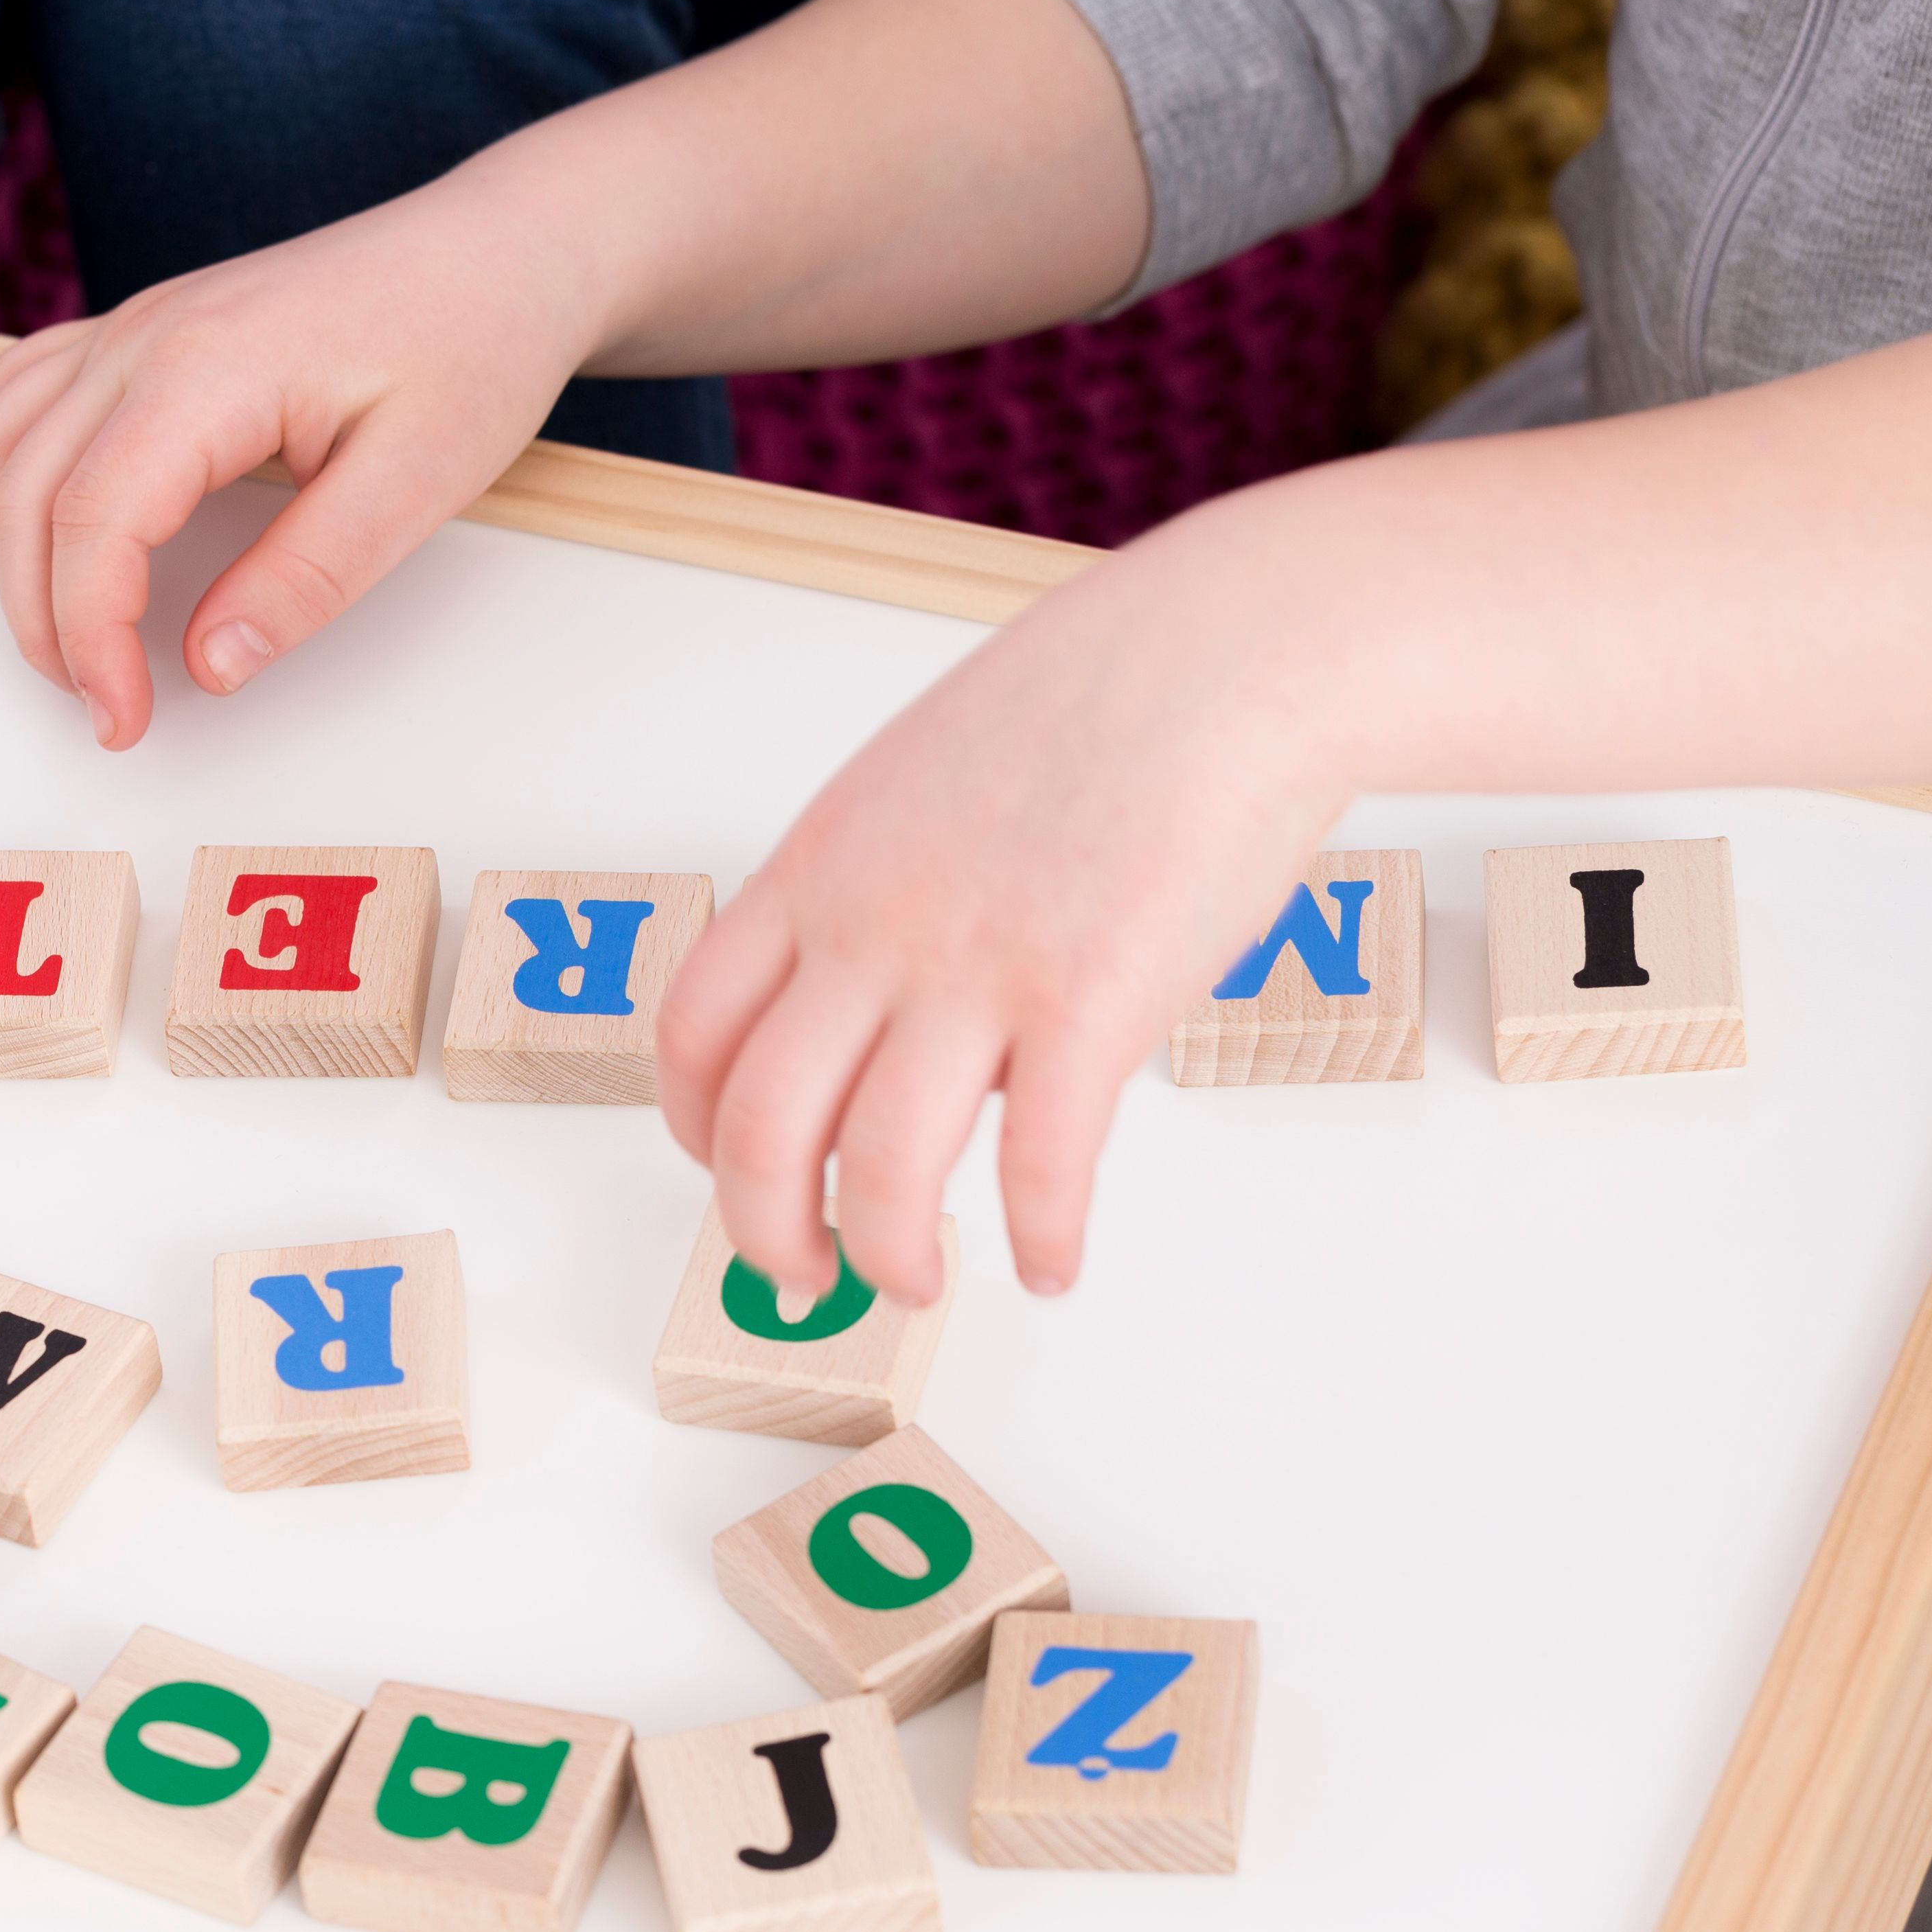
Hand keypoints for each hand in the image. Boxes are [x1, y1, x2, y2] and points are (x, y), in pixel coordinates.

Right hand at [0, 167, 607, 750]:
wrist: (501, 251)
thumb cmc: (473, 344)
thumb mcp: (416, 484)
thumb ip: (304, 579)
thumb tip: (209, 665)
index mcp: (209, 367)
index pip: (95, 521)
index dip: (90, 639)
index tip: (125, 717)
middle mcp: (149, 334)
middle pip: (27, 493)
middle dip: (43, 621)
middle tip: (104, 705)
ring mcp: (137, 323)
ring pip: (5, 446)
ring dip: (16, 555)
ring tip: (77, 641)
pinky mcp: (144, 329)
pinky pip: (27, 397)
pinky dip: (17, 479)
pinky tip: (59, 534)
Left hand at [656, 513, 1353, 1306]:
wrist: (1236, 649)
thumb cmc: (1101, 700)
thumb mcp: (924, 776)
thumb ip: (878, 889)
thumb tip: (892, 1008)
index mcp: (818, 867)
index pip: (695, 1029)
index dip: (695, 1127)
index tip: (729, 1171)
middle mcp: (874, 926)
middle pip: (757, 1126)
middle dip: (764, 1228)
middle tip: (802, 1273)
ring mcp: (977, 968)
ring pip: (879, 1168)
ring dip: (889, 1254)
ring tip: (916, 1281)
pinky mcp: (1092, 1004)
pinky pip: (1042, 1168)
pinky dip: (1040, 1240)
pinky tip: (1053, 1262)